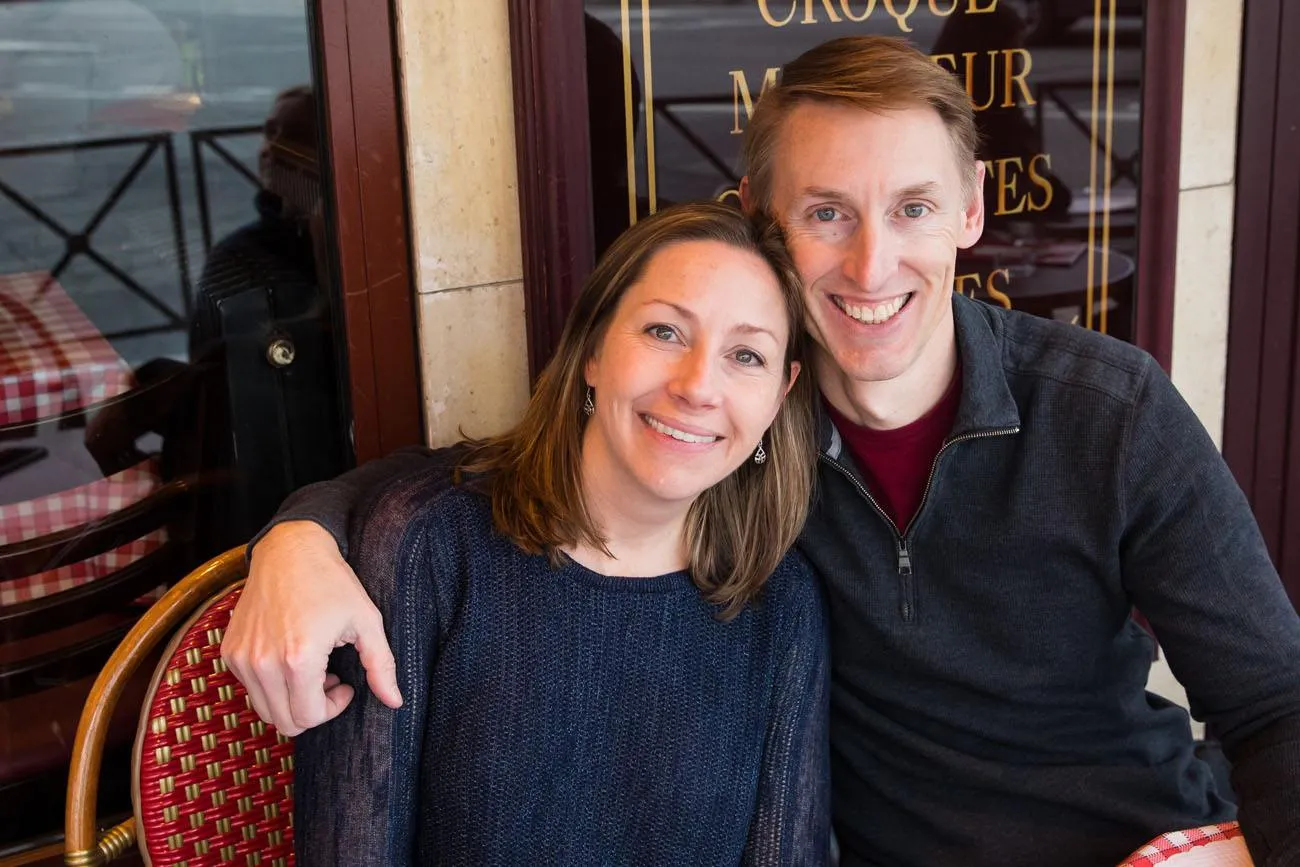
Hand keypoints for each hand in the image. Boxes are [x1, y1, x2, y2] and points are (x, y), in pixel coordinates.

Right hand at [221, 521, 401, 734]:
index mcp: (298, 659)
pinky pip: (250, 688)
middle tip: (329, 679)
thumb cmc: (332, 583)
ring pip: (264, 709)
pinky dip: (272, 685)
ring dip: (291, 699)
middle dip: (312, 709)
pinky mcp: (230, 651)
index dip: (332, 708)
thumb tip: (396, 702)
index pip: (308, 717)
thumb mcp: (366, 621)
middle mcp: (263, 663)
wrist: (290, 551)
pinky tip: (291, 657)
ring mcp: (242, 658)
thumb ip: (381, 666)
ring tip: (311, 670)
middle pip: (284, 721)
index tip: (344, 684)